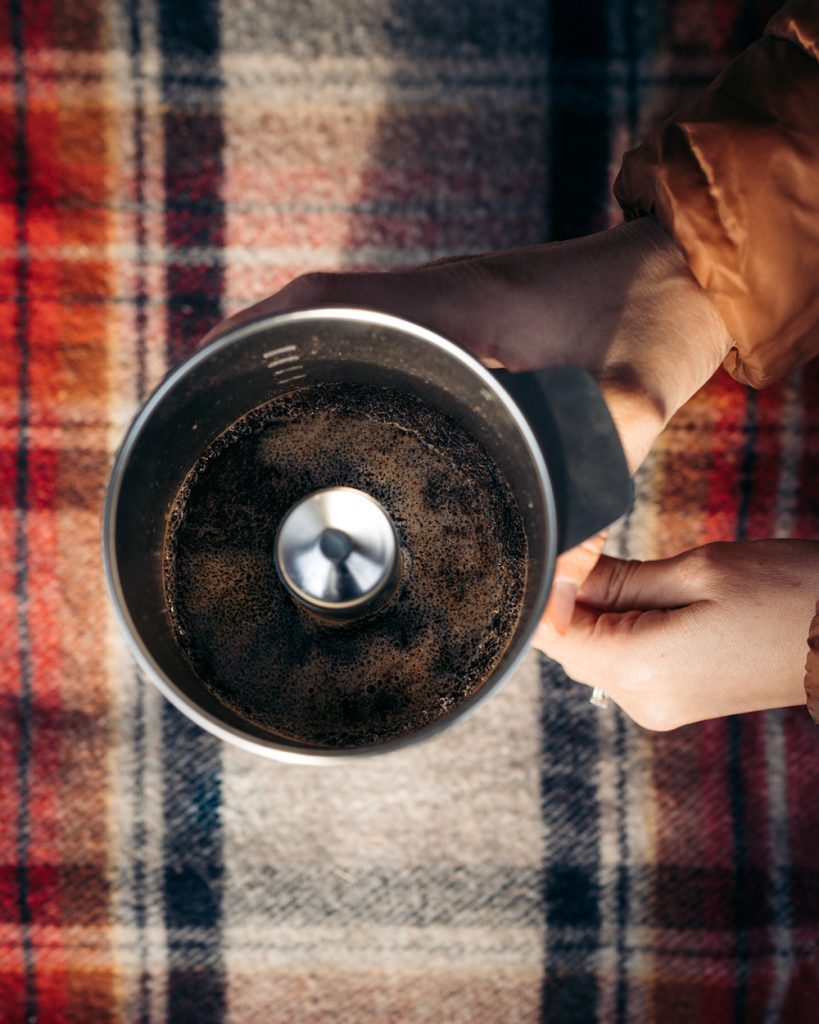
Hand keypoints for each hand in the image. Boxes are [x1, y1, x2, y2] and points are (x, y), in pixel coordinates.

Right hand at [204, 217, 729, 623]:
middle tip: (212, 411)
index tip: (206, 373)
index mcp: (460, 301)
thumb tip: (554, 584)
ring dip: (293, 358)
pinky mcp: (464, 321)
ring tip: (246, 414)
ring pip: (343, 322)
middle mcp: (440, 294)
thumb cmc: (656, 323)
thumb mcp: (631, 402)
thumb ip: (592, 480)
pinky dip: (343, 364)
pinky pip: (381, 336)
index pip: (329, 302)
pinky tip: (332, 410)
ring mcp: (448, 304)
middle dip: (255, 355)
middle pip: (315, 312)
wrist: (689, 272)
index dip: (257, 335)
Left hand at [536, 540, 818, 729]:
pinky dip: (619, 631)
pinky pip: (621, 665)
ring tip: (640, 574)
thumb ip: (616, 579)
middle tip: (602, 550)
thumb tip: (558, 574)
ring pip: (592, 655)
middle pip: (568, 646)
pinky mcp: (673, 704)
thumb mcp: (698, 571)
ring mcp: (659, 708)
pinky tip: (650, 599)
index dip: (546, 586)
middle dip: (570, 599)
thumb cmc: (790, 593)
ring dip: (596, 614)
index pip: (552, 632)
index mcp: (642, 668)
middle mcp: (643, 701)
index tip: (562, 548)